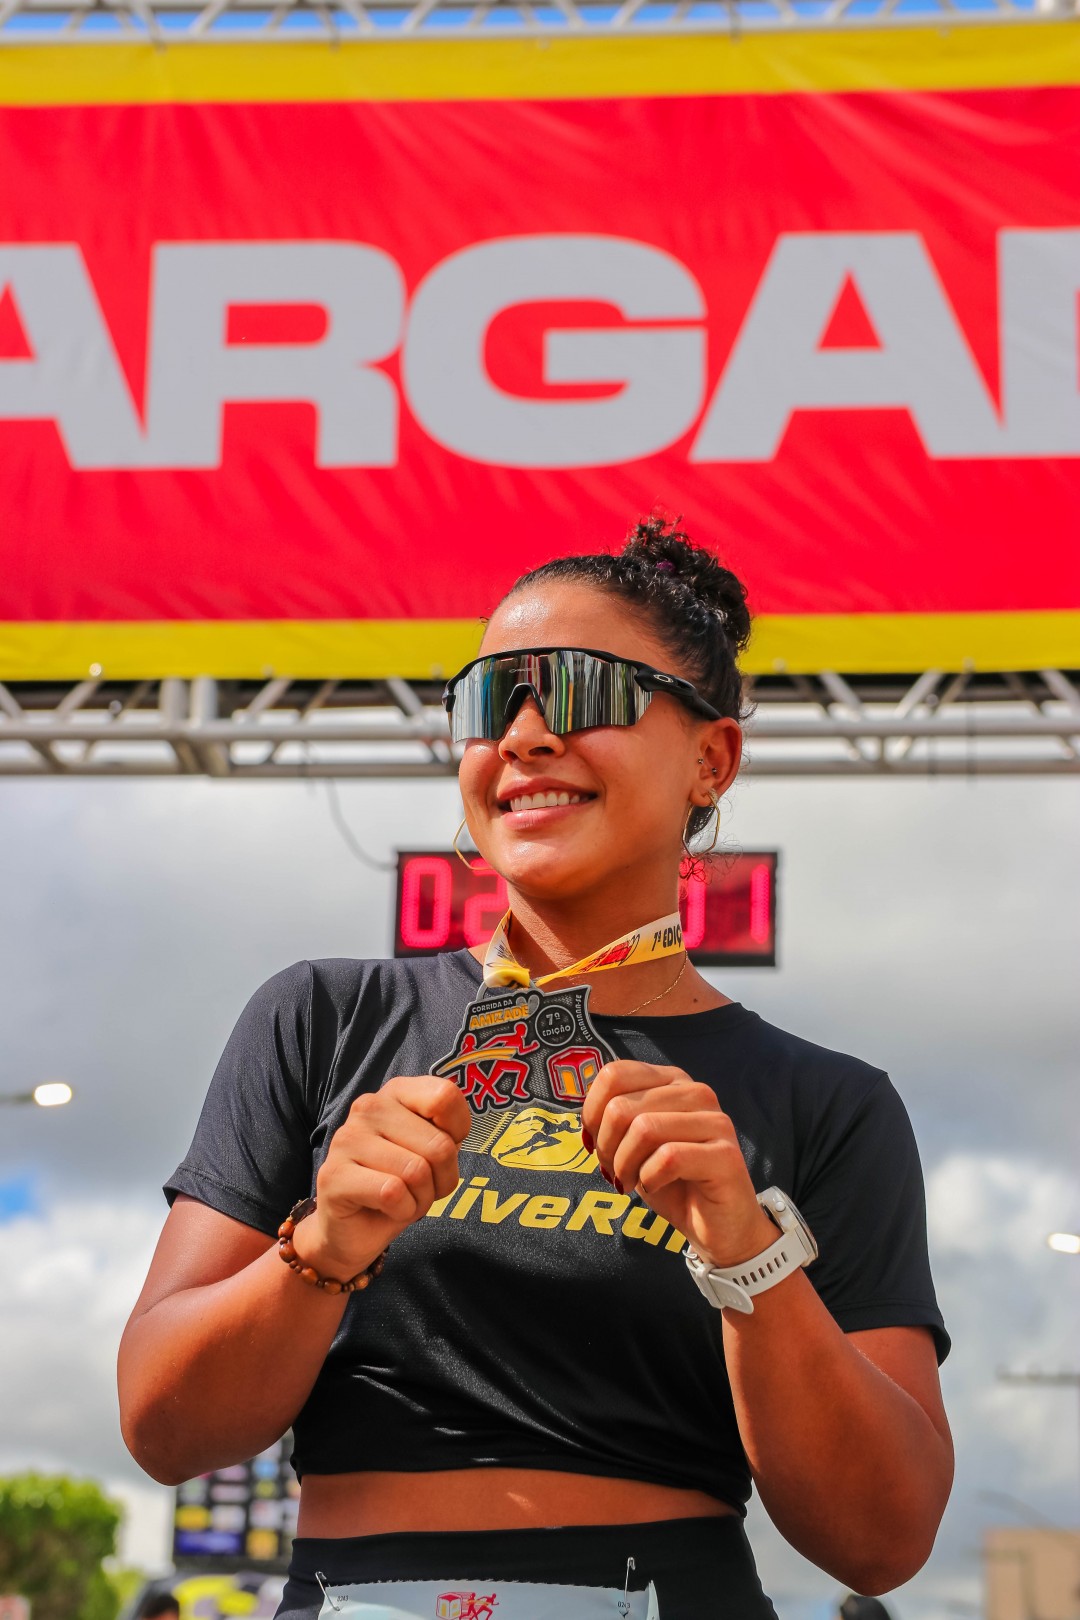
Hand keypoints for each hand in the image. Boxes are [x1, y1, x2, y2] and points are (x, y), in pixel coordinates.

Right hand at [293, 1076, 470, 1279]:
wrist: (354, 1228)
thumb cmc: (400, 1184)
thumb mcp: (433, 1152)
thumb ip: (447, 1131)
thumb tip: (453, 1135)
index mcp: (396, 1092)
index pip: (445, 1096)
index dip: (458, 1133)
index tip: (438, 1150)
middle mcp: (368, 1106)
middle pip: (439, 1144)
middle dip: (442, 1179)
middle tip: (419, 1187)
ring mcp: (347, 1138)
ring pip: (417, 1171)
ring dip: (421, 1199)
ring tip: (401, 1199)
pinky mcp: (334, 1174)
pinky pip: (392, 1193)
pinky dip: (402, 1211)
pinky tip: (385, 1209)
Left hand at [581, 1061, 774, 1267]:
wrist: (717, 1226)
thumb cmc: (673, 1183)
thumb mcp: (633, 1146)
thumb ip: (613, 1120)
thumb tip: (584, 1115)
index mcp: (671, 1081)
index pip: (615, 1074)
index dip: (592, 1112)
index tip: (595, 1143)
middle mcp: (696, 1092)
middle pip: (622, 1106)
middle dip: (606, 1146)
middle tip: (613, 1172)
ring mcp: (715, 1121)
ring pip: (643, 1129)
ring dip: (625, 1165)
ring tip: (630, 1181)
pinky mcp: (725, 1155)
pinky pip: (668, 1158)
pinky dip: (649, 1178)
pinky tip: (654, 1186)